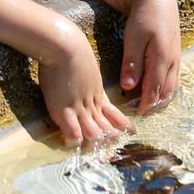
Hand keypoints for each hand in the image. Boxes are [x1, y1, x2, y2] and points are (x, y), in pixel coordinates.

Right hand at [38, 22, 130, 146]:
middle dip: (109, 137)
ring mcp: (78, 106)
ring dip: (95, 140)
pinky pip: (72, 129)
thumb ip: (87, 77)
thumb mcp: (86, 67)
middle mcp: (90, 102)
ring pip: (92, 131)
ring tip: (98, 148)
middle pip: (104, 126)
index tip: (130, 130)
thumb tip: (83, 75)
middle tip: (115, 147)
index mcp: (97, 92)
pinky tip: (75, 142)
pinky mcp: (63, 108)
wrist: (65, 45)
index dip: (120, 123)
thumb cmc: (72, 50)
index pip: (112, 113)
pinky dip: (74, 138)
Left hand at [119, 0, 181, 114]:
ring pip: (172, 85)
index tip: (136, 114)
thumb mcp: (134, 37)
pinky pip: (173, 77)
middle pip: (166, 92)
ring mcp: (176, 57)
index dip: (146, 104)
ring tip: (149, 105)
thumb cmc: (143, 15)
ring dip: (161, 97)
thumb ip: (132, 62)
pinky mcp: (175, 52)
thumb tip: (129, 87)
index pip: (154, 90)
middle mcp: (172, 61)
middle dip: (155, 105)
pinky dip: (165, 87)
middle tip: (141, 113)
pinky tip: (156, 88)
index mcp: (162, 59)